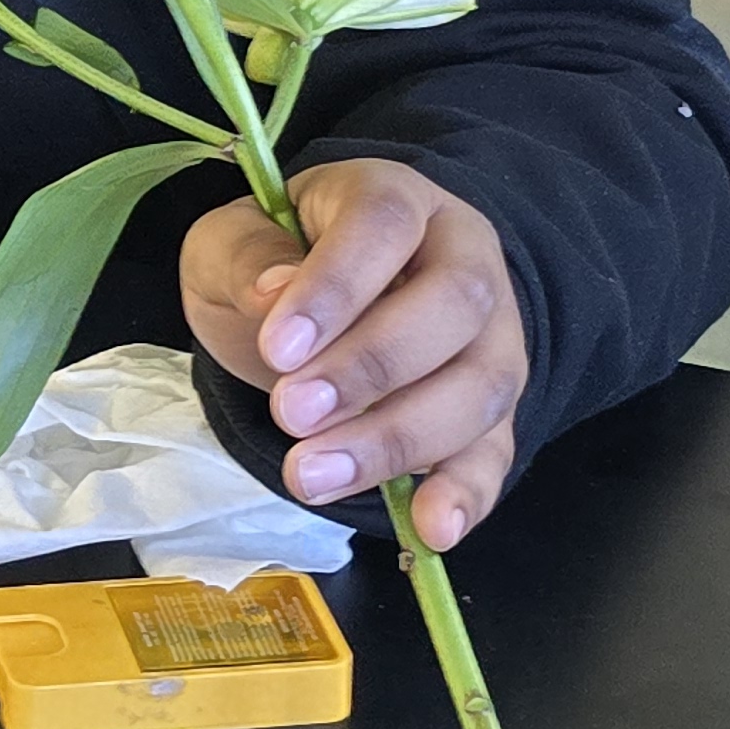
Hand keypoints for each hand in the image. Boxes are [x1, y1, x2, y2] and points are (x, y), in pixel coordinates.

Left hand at [182, 157, 527, 547]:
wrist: (317, 302)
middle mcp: (463, 258)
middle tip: (291, 413)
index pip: (384, 225)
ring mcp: (491, 336)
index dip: (337, 285)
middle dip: (372, 367)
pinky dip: (467, 493)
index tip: (277, 347)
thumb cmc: (276, 261)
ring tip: (312, 475)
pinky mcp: (494, 410)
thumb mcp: (231, 241)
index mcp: (395, 198)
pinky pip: (498, 451)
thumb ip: (247, 258)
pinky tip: (430, 529)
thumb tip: (273, 295)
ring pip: (481, 384)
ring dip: (398, 439)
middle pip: (455, 302)